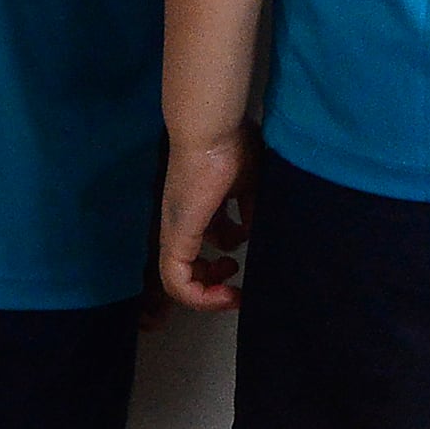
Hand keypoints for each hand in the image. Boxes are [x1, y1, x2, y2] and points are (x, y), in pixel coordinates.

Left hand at [158, 126, 256, 311]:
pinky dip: (199, 297)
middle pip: (190, 265)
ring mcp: (176, 231)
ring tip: (231, 287)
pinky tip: (226, 291)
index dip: (223, 258)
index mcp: (200, 206)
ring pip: (180, 280)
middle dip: (215, 279)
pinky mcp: (175, 237)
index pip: (205, 241)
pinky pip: (176, 282)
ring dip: (208, 293)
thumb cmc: (232, 147)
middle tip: (236, 273)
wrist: (211, 131)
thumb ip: (251, 210)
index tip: (242, 262)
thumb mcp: (251, 183)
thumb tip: (254, 233)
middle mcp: (184, 222)